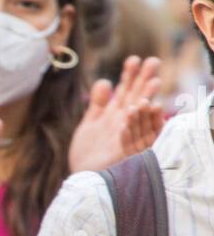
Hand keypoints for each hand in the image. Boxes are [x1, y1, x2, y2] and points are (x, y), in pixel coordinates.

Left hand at [68, 56, 163, 172]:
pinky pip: (130, 142)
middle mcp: (126, 125)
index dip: (130, 76)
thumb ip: (97, 104)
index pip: (126, 92)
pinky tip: (127, 117)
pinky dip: (128, 130)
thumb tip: (105, 81)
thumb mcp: (90, 125)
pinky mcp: (124, 156)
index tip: (134, 58)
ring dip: (143, 105)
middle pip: (138, 100)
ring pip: (140, 120)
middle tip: (153, 62)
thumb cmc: (88, 153)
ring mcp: (127, 140)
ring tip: (146, 88)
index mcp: (116, 116)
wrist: (82, 177)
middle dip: (145, 83)